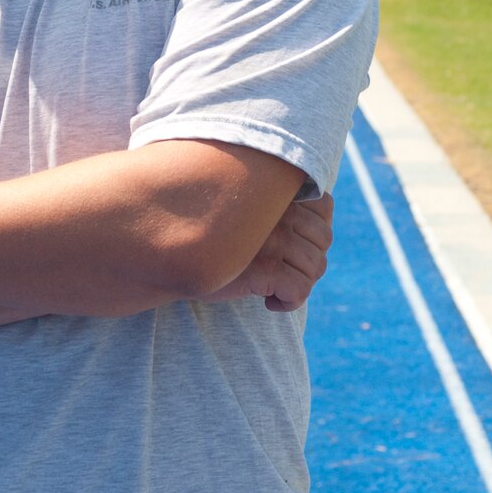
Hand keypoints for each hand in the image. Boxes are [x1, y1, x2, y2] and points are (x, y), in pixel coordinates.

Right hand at [205, 192, 332, 310]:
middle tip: (284, 273)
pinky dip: (290, 301)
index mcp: (276, 191)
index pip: (325, 206)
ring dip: (300, 283)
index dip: (317, 229)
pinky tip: (269, 301)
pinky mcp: (266, 268)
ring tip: (276, 288)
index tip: (295, 245)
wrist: (167, 253)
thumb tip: (311, 223)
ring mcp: (274, 239)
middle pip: (323, 241)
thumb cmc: (204, 233)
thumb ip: (270, 205)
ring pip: (316, 267)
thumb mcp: (241, 207)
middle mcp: (278, 211)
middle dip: (309, 261)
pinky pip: (299, 289)